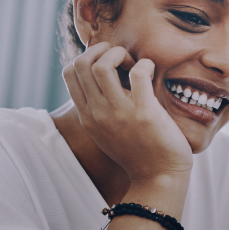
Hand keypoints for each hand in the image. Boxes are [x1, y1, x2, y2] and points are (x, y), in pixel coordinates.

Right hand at [64, 42, 192, 183]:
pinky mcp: (144, 112)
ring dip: (119, 54)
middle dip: (102, 51)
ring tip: (134, 65)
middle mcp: (98, 113)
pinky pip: (138, 74)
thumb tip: (103, 81)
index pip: (69, 73)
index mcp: (87, 116)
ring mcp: (119, 113)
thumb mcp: (107, 132)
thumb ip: (100, 110)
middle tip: (122, 60)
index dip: (88, 58)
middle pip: (81, 64)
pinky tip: (151, 72)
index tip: (109, 65)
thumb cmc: (139, 153)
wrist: (158, 178)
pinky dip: (144, 64)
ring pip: (101, 65)